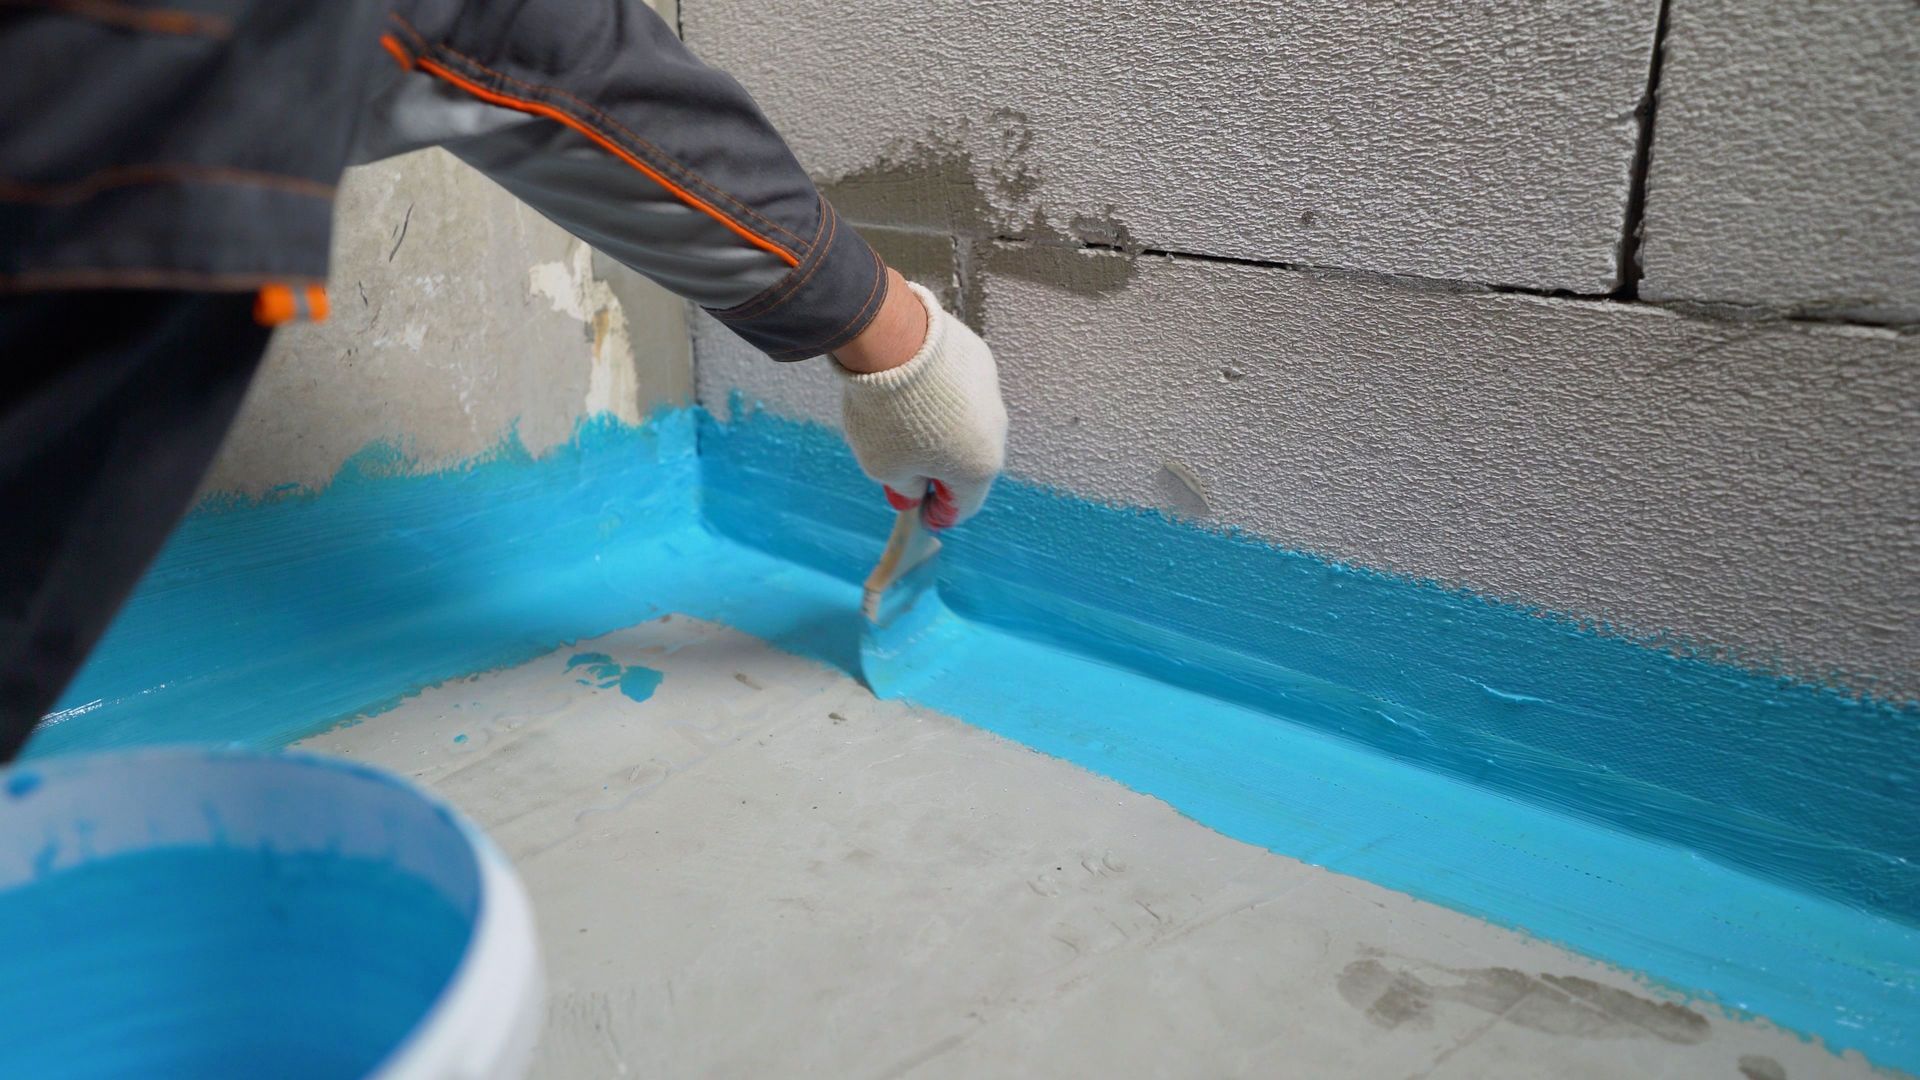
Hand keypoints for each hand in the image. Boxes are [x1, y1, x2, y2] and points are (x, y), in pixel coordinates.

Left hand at [835, 274, 1006, 527]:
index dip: (940, 514)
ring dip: (944, 431)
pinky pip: (963, 391)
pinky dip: (943, 397)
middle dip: (941, 471)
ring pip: (968, 425)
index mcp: (978, 469)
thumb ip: (904, 488)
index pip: (963, 506)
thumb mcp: (883, 466)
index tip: (921, 513)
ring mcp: (991, 394)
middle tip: (909, 469)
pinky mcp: (981, 362)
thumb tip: (912, 495)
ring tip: (905, 422)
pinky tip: (915, 389)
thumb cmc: (888, 416)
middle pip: (969, 464)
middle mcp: (995, 434)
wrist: (894, 341)